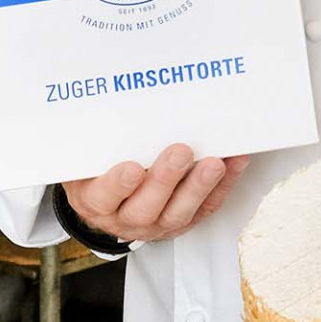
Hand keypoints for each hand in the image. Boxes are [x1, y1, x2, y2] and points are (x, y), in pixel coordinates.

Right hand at [62, 144, 251, 244]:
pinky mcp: (184, 221)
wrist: (110, 201)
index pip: (105, 196)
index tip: (131, 169)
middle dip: (165, 180)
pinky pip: (206, 207)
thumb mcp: (85, 159)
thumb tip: (102, 98)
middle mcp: (126, 217)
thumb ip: (92, 139)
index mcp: (97, 200)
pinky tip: (235, 163)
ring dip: (199, 187)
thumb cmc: (99, 171)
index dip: (118, 185)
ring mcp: (157, 223)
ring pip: (179, 212)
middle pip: (146, 207)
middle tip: (181, 153)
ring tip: (214, 164)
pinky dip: (223, 186)